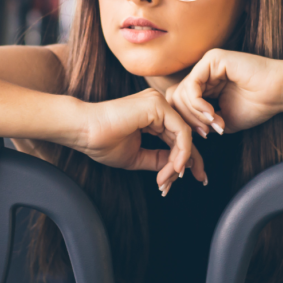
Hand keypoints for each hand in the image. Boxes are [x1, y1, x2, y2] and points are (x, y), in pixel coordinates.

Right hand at [78, 89, 206, 193]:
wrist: (84, 132)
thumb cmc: (102, 141)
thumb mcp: (137, 155)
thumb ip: (158, 159)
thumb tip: (178, 167)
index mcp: (152, 115)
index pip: (177, 137)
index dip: (185, 158)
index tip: (191, 177)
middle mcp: (158, 106)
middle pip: (185, 135)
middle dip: (192, 160)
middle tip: (198, 178)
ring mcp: (158, 103)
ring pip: (184, 135)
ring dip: (181, 161)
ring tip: (168, 178)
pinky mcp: (157, 105)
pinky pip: (180, 131)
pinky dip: (181, 152)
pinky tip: (174, 167)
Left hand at [166, 49, 282, 135]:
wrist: (279, 93)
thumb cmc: (257, 105)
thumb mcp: (222, 119)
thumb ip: (202, 121)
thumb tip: (183, 129)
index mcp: (206, 83)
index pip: (181, 101)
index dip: (188, 121)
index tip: (205, 136)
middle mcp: (204, 71)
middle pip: (177, 96)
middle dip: (189, 119)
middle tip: (206, 133)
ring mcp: (207, 63)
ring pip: (182, 92)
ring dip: (196, 114)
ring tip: (214, 123)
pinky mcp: (212, 59)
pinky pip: (192, 84)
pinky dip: (198, 104)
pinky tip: (212, 113)